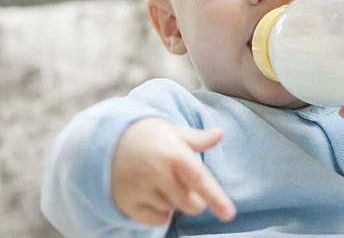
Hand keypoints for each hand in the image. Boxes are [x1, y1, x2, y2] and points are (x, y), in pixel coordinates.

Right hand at [111, 117, 235, 225]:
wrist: (106, 141)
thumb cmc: (147, 135)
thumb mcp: (172, 131)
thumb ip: (197, 138)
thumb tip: (220, 134)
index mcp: (173, 153)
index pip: (199, 180)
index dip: (216, 198)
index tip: (229, 214)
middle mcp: (156, 173)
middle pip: (190, 203)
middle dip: (196, 199)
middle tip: (186, 184)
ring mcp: (140, 190)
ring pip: (174, 210)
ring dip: (176, 202)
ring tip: (164, 183)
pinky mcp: (127, 203)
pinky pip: (156, 220)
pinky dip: (162, 213)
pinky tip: (156, 196)